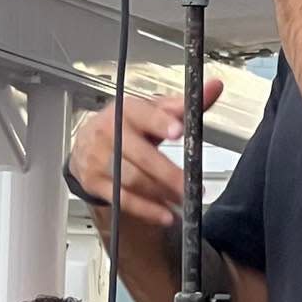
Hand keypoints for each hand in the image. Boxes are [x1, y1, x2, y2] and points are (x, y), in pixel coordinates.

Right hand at [69, 78, 224, 225]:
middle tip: (191, 186)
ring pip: (132, 180)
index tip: (178, 131)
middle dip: (168, 173)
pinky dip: (146, 210)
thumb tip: (215, 87)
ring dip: (160, 194)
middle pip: (141, 156)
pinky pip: (122, 200)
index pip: (145, 115)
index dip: (161, 123)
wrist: (87, 143)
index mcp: (127, 111)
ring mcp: (99, 159)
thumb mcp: (152, 111)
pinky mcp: (94, 182)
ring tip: (183, 201)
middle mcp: (110, 133)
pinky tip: (164, 215)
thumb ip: (184, 105)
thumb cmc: (127, 125)